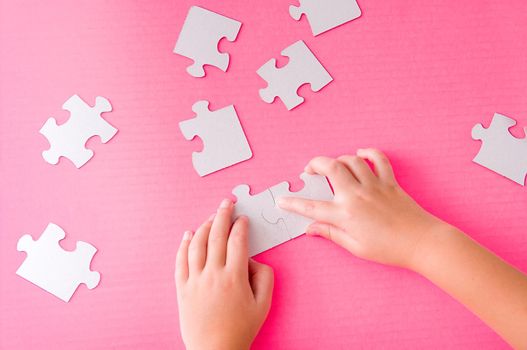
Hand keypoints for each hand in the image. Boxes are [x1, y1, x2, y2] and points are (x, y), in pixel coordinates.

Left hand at [175, 199, 273, 349]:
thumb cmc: (240, 329)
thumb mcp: (264, 305)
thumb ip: (265, 277)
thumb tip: (254, 260)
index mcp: (234, 277)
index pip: (237, 241)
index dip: (241, 226)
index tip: (243, 219)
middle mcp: (213, 274)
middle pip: (216, 236)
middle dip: (222, 215)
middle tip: (226, 203)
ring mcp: (195, 280)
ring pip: (197, 244)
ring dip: (204, 226)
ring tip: (211, 216)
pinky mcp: (182, 288)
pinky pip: (180, 261)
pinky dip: (184, 245)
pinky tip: (188, 235)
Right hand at [278, 148, 445, 268]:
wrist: (421, 243)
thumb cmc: (389, 249)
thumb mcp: (355, 247)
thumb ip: (331, 233)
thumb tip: (311, 228)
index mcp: (345, 214)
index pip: (311, 207)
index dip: (293, 203)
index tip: (281, 200)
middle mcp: (356, 195)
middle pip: (329, 168)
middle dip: (314, 164)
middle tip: (309, 171)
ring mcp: (374, 186)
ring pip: (350, 160)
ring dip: (338, 160)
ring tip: (334, 167)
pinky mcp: (389, 182)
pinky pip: (378, 159)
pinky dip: (368, 153)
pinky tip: (361, 156)